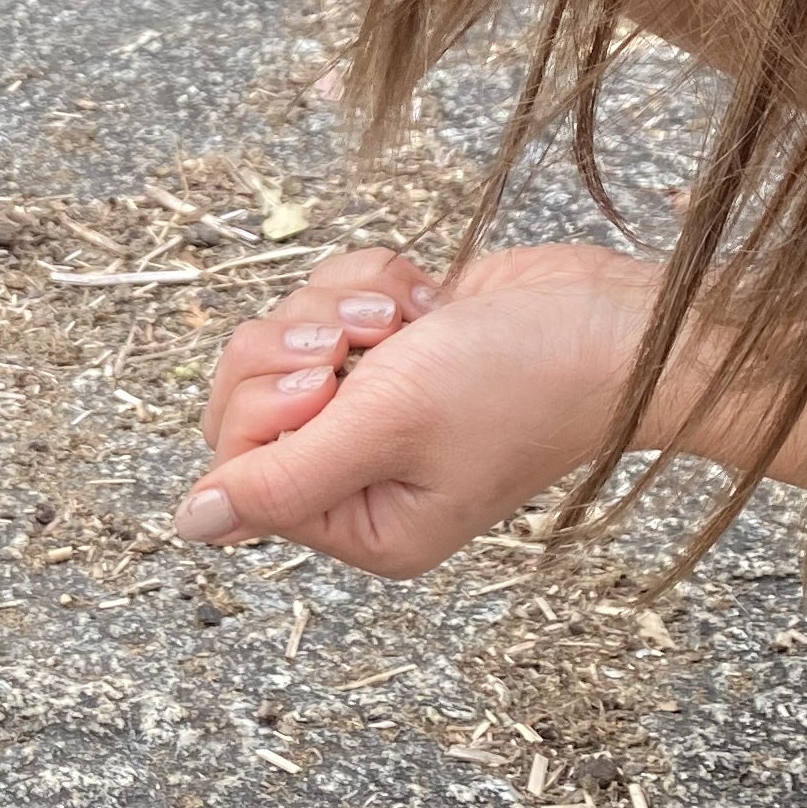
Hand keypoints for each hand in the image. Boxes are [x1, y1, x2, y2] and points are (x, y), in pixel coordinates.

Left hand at [178, 240, 650, 577]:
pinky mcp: (392, 348)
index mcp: (360, 523)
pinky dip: (370, 283)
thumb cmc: (520, 383)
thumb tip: (190, 524)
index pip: (238, 462)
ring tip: (407, 320)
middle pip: (248, 394)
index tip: (330, 376)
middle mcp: (359, 473)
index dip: (264, 402)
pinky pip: (329, 298)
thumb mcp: (385, 428)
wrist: (616, 323)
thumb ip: (280, 477)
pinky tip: (427, 301)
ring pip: (286, 334)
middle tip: (364, 341)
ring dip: (341, 306)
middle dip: (298, 342)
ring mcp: (374, 406)